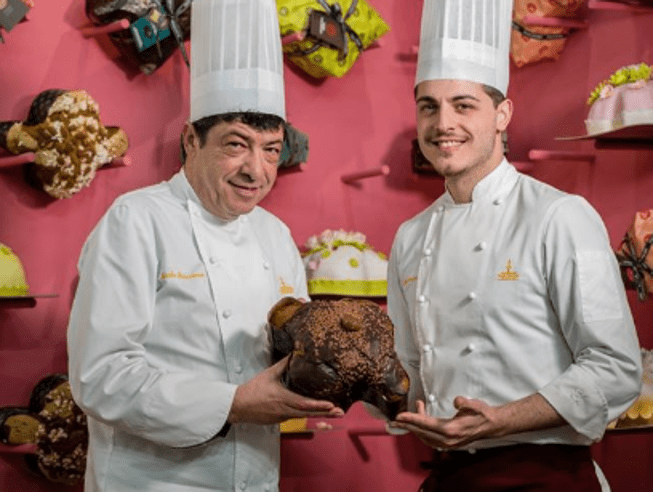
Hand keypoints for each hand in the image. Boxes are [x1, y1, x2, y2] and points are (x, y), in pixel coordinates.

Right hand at [228, 356, 343, 424]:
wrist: (238, 406)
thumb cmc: (252, 390)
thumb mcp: (269, 374)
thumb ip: (283, 364)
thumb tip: (293, 353)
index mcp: (282, 398)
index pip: (304, 403)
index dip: (318, 405)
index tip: (331, 405)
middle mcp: (284, 410)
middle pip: (308, 413)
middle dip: (325, 413)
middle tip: (340, 412)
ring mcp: (282, 417)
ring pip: (303, 416)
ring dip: (318, 415)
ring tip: (333, 413)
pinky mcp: (279, 420)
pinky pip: (295, 417)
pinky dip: (307, 414)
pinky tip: (315, 412)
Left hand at [389, 396, 500, 449]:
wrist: (492, 425)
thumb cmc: (482, 413)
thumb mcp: (475, 405)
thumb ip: (465, 403)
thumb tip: (457, 401)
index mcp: (452, 430)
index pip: (426, 424)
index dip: (411, 419)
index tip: (399, 416)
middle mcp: (448, 439)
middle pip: (421, 432)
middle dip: (407, 425)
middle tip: (394, 419)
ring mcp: (448, 443)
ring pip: (425, 436)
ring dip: (416, 425)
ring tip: (413, 409)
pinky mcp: (448, 443)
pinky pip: (430, 437)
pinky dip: (423, 428)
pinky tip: (423, 416)